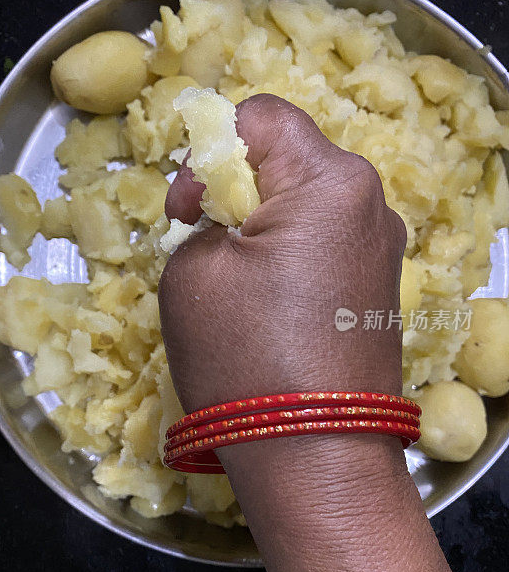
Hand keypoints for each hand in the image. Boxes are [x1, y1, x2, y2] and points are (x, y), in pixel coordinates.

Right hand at [159, 95, 508, 571]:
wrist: (315, 456)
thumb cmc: (245, 357)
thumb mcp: (194, 270)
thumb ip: (203, 213)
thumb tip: (224, 208)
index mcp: (330, 181)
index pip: (262, 115)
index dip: (210, 148)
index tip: (188, 209)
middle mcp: (371, 202)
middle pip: (290, 157)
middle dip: (236, 185)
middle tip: (202, 239)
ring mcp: (382, 247)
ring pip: (307, 201)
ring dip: (261, 221)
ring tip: (231, 278)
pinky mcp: (379, 287)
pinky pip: (325, 241)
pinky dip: (289, 252)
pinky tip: (266, 300)